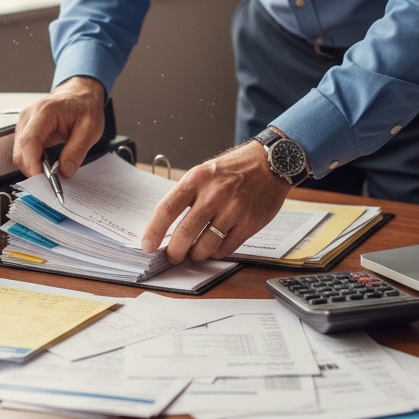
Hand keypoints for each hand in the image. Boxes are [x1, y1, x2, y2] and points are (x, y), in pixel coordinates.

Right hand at [12, 76, 105, 179]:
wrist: (80, 94)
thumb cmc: (85, 105)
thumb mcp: (90, 128)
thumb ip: (77, 151)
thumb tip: (65, 172)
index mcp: (45, 112)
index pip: (29, 142)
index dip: (32, 164)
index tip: (43, 181)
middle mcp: (29, 116)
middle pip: (20, 151)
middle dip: (33, 170)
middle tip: (51, 183)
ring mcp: (25, 123)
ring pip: (20, 153)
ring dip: (33, 167)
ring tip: (51, 174)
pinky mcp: (26, 130)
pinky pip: (24, 151)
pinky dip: (34, 162)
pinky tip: (47, 166)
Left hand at [140, 140, 290, 263]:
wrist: (270, 162)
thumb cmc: (234, 169)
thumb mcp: (205, 172)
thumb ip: (187, 195)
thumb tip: (165, 225)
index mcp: (197, 178)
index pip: (167, 208)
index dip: (154, 230)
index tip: (147, 245)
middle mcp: (214, 194)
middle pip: (184, 233)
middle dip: (174, 252)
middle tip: (172, 256)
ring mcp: (233, 210)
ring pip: (205, 246)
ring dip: (195, 255)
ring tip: (194, 252)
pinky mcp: (249, 223)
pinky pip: (225, 249)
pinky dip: (215, 253)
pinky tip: (214, 247)